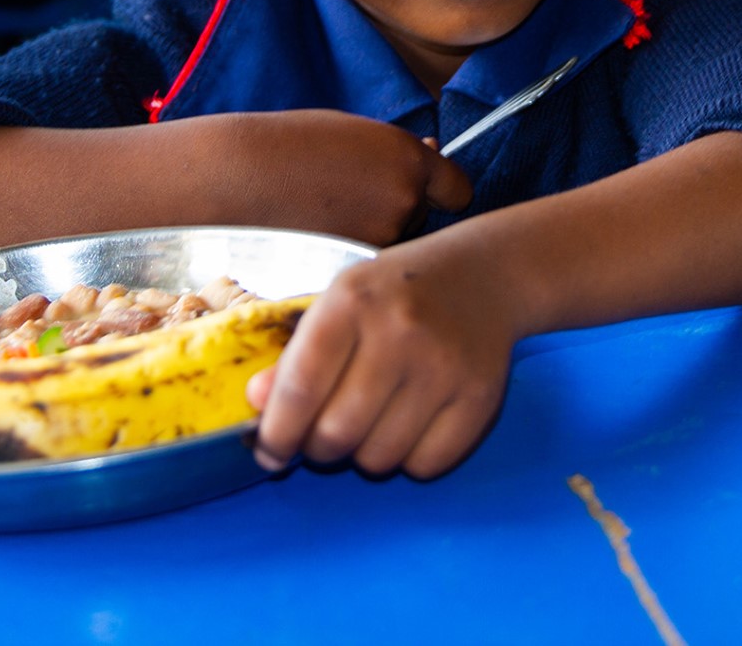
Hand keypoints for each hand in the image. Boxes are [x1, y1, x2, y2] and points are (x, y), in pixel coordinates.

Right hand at [221, 110, 473, 246]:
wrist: (232, 178)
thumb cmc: (289, 146)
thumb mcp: (354, 133)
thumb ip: (397, 152)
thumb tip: (435, 152)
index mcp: (410, 162)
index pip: (458, 189)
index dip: (441, 192)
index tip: (428, 193)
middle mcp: (405, 203)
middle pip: (421, 219)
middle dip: (396, 213)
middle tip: (347, 197)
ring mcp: (378, 242)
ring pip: (390, 245)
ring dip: (368, 236)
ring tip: (321, 214)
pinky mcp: (351, 271)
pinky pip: (362, 266)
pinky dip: (346, 256)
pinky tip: (314, 238)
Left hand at [246, 233, 518, 476]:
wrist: (484, 275)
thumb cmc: (395, 294)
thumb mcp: (338, 303)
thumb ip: (295, 354)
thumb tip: (257, 403)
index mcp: (353, 300)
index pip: (299, 387)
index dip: (275, 433)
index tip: (268, 452)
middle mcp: (400, 330)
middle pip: (336, 433)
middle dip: (317, 449)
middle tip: (321, 437)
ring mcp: (444, 366)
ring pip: (379, 457)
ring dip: (363, 455)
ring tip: (370, 423)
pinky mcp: (480, 396)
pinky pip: (426, 465)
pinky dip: (409, 460)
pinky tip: (409, 426)